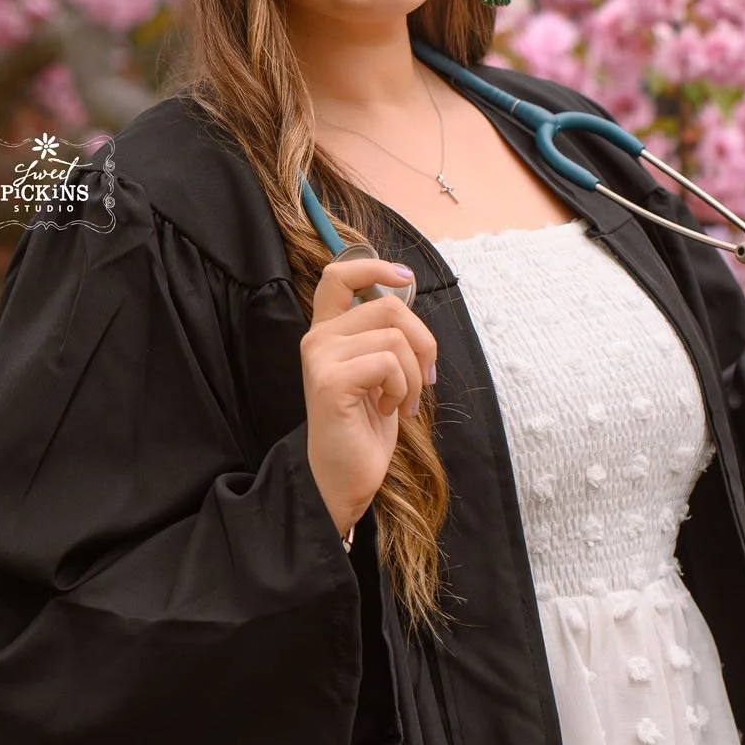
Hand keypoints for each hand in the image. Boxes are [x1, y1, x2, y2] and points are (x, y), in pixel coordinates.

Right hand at [301, 255, 438, 536]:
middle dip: (423, 341)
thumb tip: (407, 296)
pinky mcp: (330, 380)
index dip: (374, 266)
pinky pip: (389, 363)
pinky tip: (389, 411)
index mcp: (328, 332)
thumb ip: (384, 334)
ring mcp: (320, 357)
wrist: (343, 479)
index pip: (338, 275)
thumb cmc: (364, 427)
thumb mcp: (379, 372)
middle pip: (388, 305)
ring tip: (403, 402)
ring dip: (414, 375)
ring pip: (394, 337)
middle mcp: (318, 338)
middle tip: (426, 377)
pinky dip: (402, 389)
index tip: (405, 278)